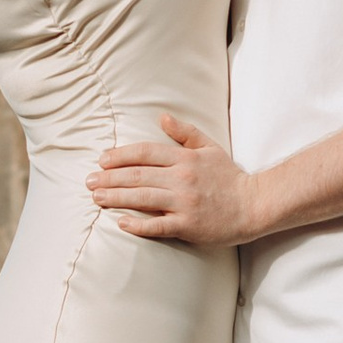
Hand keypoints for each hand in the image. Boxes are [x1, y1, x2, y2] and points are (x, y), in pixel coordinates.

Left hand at [87, 112, 256, 245]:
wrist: (254, 205)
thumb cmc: (229, 177)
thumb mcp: (210, 147)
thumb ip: (185, 132)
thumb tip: (162, 117)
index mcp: (185, 159)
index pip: (145, 153)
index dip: (120, 155)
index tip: (102, 160)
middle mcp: (182, 179)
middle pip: (137, 176)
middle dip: (109, 178)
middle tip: (88, 181)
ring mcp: (184, 203)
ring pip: (142, 199)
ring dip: (115, 198)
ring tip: (96, 197)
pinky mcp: (188, 225)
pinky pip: (157, 226)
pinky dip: (138, 224)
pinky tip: (120, 222)